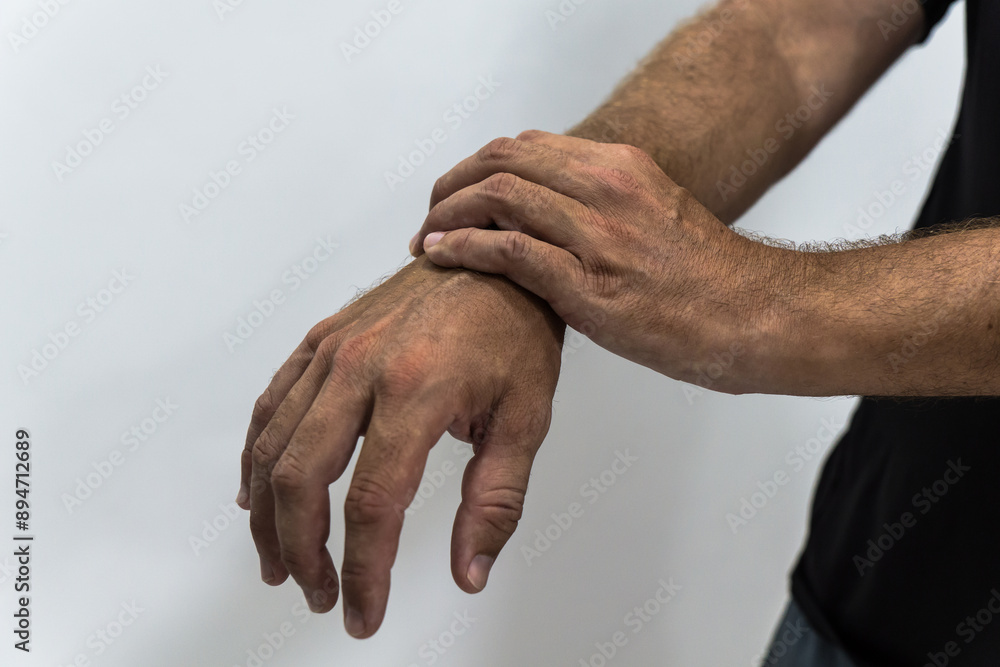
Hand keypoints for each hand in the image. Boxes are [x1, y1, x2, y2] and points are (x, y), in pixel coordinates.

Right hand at [237, 256, 562, 636]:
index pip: (373, 504)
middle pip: (303, 479)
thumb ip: (495, 501)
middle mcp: (361, 367)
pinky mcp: (321, 339)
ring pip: (274, 445)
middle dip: (304, 552)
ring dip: (268, 516)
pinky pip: (270, 404)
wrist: (496, 256)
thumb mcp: (526, 419)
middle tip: (319, 593)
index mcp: (416, 390)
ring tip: (281, 563)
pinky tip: (257, 493)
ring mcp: (333, 349)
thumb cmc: (515, 331)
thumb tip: (469, 572)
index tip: (364, 612)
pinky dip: (255, 455)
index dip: (364, 572)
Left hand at [410, 131, 793, 392]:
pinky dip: (464, 249)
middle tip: (430, 216)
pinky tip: (442, 258)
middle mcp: (607, 188)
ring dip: (446, 217)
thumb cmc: (706, 279)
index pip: (523, 147)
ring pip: (497, 197)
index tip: (455, 196)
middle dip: (450, 186)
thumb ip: (600, 207)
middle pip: (501, 161)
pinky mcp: (592, 286)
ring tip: (425, 241)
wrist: (758, 318)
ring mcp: (599, 235)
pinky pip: (510, 250)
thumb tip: (548, 216)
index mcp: (620, 167)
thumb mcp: (655, 216)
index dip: (475, 168)